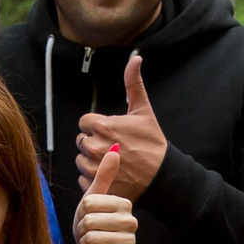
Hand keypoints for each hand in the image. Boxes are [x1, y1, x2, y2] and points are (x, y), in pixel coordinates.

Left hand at [73, 54, 164, 198]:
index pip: (85, 122)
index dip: (97, 126)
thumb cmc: (152, 143)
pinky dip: (94, 178)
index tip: (112, 133)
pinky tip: (111, 175)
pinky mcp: (96, 185)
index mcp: (102, 126)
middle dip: (95, 143)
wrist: (162, 176)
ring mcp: (93, 168)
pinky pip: (84, 179)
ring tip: (114, 162)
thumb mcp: (143, 111)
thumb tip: (135, 58)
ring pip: (81, 160)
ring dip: (93, 161)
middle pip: (81, 141)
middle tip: (115, 148)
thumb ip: (133, 83)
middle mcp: (94, 146)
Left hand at [73, 147, 134, 243]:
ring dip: (85, 243)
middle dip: (82, 229)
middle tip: (89, 234)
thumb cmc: (92, 228)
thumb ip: (104, 176)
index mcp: (124, 204)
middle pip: (90, 220)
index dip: (82, 213)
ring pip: (92, 237)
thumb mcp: (93, 200)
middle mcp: (132, 221)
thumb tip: (115, 148)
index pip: (89, 202)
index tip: (88, 218)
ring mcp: (130, 241)